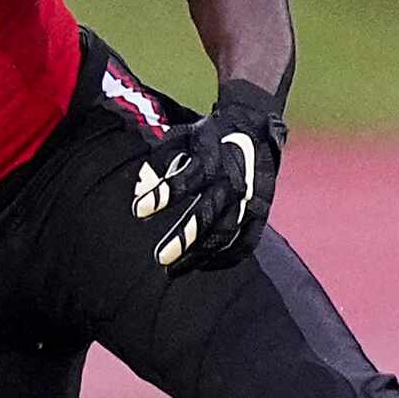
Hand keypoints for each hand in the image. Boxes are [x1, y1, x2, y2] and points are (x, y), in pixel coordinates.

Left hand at [128, 80, 285, 271]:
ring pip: (227, 233)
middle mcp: (233, 179)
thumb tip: (139, 192)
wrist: (253, 128)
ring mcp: (250, 198)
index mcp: (212, 158)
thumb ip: (158, 163)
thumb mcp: (180, 138)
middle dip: (185, 237)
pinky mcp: (260, 212)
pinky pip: (247, 242)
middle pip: (210, 213)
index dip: (163, 195)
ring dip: (201, 255)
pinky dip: (227, 258)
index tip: (138, 211)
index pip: (186, 179)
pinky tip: (204, 266)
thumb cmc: (207, 138)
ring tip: (174, 269)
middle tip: (160, 257)